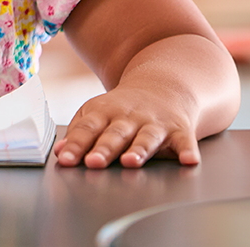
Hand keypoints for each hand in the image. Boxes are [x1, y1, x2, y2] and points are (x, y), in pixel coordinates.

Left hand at [53, 82, 200, 168]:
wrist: (163, 86)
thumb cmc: (123, 109)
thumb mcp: (96, 113)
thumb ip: (79, 134)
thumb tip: (60, 152)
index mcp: (104, 112)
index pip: (87, 128)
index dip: (75, 144)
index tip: (65, 160)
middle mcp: (129, 117)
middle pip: (115, 134)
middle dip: (104, 148)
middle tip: (93, 162)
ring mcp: (155, 123)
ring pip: (146, 138)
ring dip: (139, 150)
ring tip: (130, 162)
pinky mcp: (179, 129)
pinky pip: (184, 141)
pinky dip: (187, 150)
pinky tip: (189, 160)